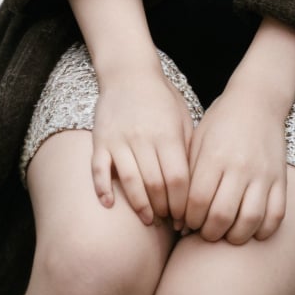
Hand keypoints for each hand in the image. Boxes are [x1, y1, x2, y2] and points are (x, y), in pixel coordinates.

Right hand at [91, 62, 193, 230]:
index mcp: (168, 134)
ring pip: (130, 182)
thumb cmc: (161, 98)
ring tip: (148, 219)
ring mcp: (119, 140)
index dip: (182, 203)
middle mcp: (144, 138)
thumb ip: (188, 148)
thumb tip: (196, 184)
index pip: (178, 179)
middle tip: (169, 222)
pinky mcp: (100, 141)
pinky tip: (110, 205)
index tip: (185, 216)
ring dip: (140, 207)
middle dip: (164, 210)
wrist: (129, 72)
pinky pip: (98, 170)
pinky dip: (102, 190)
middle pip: (156, 185)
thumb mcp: (182, 117)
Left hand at [184, 83, 286, 244]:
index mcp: (215, 155)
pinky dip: (263, 230)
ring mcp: (263, 173)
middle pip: (221, 216)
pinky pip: (276, 215)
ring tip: (227, 232)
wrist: (258, 100)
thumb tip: (180, 221)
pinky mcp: (280, 179)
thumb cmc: (221, 122)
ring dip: (235, 236)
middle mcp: (240, 166)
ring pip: (250, 220)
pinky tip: (251, 227)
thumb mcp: (198, 141)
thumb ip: (188, 178)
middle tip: (206, 230)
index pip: (197, 202)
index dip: (189, 219)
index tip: (187, 221)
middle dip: (208, 233)